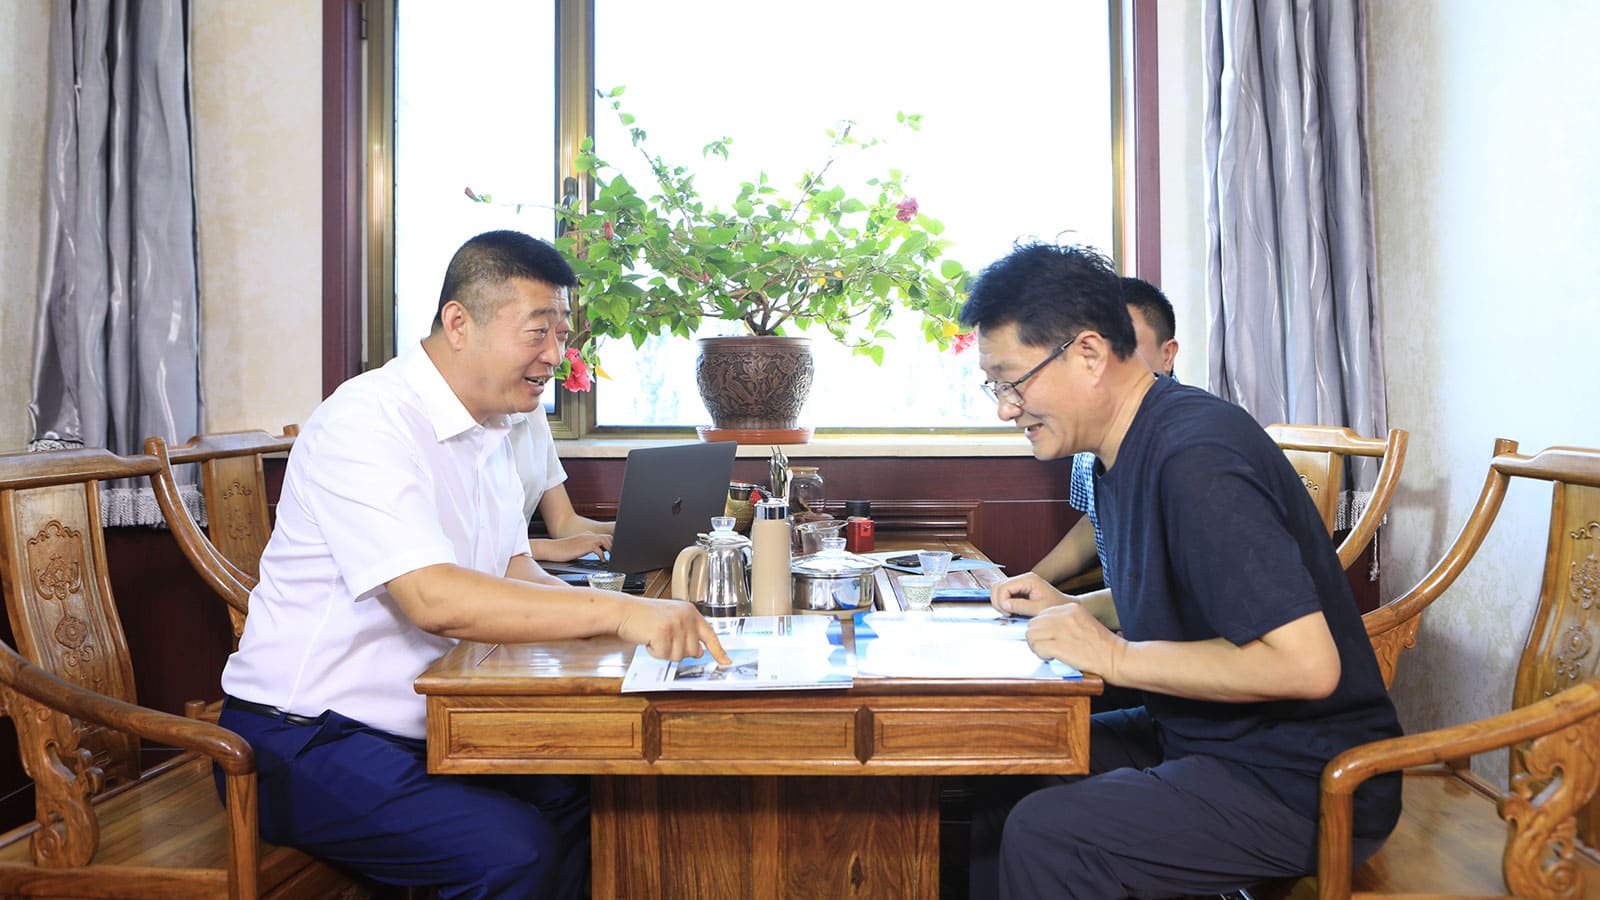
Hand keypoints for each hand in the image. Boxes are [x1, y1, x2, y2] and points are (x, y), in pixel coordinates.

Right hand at [532, 532, 612, 562]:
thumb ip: (586, 549)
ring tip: (611, 558)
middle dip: (614, 546)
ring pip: (606, 540)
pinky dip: (602, 555)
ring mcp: (586, 539)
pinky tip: (602, 561)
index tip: (613, 552)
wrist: (550, 548)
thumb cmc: (561, 550)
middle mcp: (588, 535)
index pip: (603, 537)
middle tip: (615, 556)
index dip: (610, 544)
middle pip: (608, 537)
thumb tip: (596, 555)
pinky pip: (599, 549)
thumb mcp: (576, 549)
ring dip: (611, 549)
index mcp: (586, 535)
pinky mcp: (584, 546)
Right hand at [615, 597, 730, 664]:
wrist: (624, 611)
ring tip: (655, 637)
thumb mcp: (671, 619)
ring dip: (664, 652)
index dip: (718, 651)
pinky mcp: (663, 632)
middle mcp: (686, 617)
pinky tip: (649, 639)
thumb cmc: (644, 616)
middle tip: (663, 639)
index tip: (726, 661)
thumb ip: (687, 633)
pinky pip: (663, 655)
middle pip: (692, 651)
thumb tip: (698, 652)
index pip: (710, 635)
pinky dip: (654, 652)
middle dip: (676, 651)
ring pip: (678, 656)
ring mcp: (676, 624)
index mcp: (690, 612)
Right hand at [990, 571, 1069, 617]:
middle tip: (1007, 613)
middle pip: (997, 586)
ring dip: (999, 602)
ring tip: (1008, 613)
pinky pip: (1004, 594)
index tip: (1008, 613)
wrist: (1065, 607)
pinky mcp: (1019, 590)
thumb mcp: (1039, 609)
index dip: (1002, 601)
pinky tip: (1011, 611)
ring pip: (998, 589)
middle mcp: (1022, 579)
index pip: (1003, 587)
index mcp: (1028, 580)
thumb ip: (1021, 606)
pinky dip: (1003, 603)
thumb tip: (1005, 605)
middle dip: (998, 601)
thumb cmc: (1056, 607)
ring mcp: (1020, 584)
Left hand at [1025, 602, 1125, 679]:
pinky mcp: (1060, 645)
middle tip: (1047, 648)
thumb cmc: (1102, 645)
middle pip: (1033, 624)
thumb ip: (1065, 621)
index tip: (1050, 639)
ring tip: (1049, 653)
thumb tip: (1044, 628)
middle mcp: (1064, 615)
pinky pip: (1037, 647)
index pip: (1041, 615)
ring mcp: (1061, 629)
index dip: (1042, 630)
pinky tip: (1052, 657)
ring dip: (1037, 647)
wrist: (1116, 657)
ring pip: (1031, 635)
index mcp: (1071, 608)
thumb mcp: (1084, 622)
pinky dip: (1041, 654)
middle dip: (1037, 638)